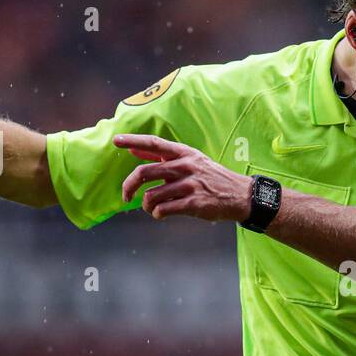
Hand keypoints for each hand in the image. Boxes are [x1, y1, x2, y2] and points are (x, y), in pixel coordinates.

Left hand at [116, 134, 251, 222]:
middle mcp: (185, 167)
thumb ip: (161, 157)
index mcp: (183, 153)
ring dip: (146, 206)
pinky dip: (158, 214)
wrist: (240, 195)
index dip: (133, 141)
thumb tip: (134, 151)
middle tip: (126, 196)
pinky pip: (164, 210)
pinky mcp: (194, 204)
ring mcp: (190, 185)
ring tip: (152, 208)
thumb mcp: (190, 161)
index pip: (154, 143)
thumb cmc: (211, 177)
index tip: (116, 141)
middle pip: (144, 172)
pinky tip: (162, 214)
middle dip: (129, 186)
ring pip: (152, 196)